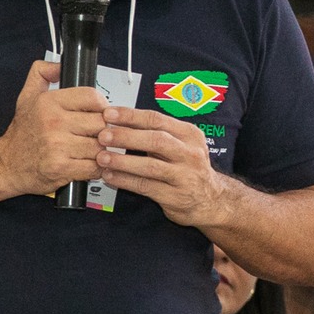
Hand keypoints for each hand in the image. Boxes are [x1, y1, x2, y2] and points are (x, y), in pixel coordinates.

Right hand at [0, 61, 106, 195]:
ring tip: (93, 150)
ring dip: (101, 150)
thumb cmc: (22, 133)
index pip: (92, 97)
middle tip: (98, 135)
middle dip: (103, 130)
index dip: (102, 106)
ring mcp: (58, 146)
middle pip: (100, 122)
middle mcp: (53, 122)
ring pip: (99, 145)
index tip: (100, 114)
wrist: (7, 165)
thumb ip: (42, 73)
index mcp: (49, 102)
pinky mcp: (61, 168)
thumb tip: (60, 64)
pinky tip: (89, 163)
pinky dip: (96, 167)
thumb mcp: (27, 96)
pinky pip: (93, 166)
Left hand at [93, 106, 234, 226]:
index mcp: (189, 135)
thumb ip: (156, 133)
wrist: (211, 199)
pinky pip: (145, 187)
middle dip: (126, 136)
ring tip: (102, 157)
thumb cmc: (188, 168)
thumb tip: (118, 122)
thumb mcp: (181, 145)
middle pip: (155, 140)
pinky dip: (125, 181)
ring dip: (123, 161)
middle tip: (102, 135)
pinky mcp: (175, 197)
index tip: (108, 114)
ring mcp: (184, 176)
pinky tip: (110, 176)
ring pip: (150, 165)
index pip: (157, 120)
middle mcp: (189, 153)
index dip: (130, 116)